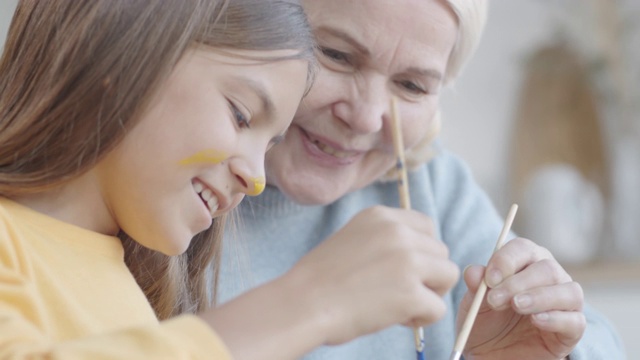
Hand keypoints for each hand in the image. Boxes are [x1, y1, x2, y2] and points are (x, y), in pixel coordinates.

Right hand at [289, 205, 458, 344]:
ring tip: (399, 305)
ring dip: (429, 294)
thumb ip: (385, 240)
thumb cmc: (320, 279)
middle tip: (398, 292)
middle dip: (427, 275)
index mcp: (382, 216)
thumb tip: (419, 257)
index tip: (402, 269)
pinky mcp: (410, 292)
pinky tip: (395, 318)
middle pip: (441, 252)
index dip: (422, 252)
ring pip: (448, 275)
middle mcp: (398, 232)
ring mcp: (407, 261)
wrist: (302, 303)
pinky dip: (422, 318)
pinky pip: (438, 308)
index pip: (427, 227)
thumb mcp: (354, 239)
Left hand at [458, 237, 585, 359]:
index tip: (489, 279)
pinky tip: (536, 320)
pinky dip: (556, 318)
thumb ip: (475, 286)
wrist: (493, 355)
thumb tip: (473, 271)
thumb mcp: (475, 304)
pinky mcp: (572, 330)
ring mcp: (565, 303)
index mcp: (525, 263)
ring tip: (516, 306)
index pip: (523, 249)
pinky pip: (575, 320)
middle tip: (495, 300)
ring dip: (539, 297)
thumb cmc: (486, 322)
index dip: (506, 260)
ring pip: (568, 291)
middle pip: (547, 268)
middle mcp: (550, 278)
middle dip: (518, 283)